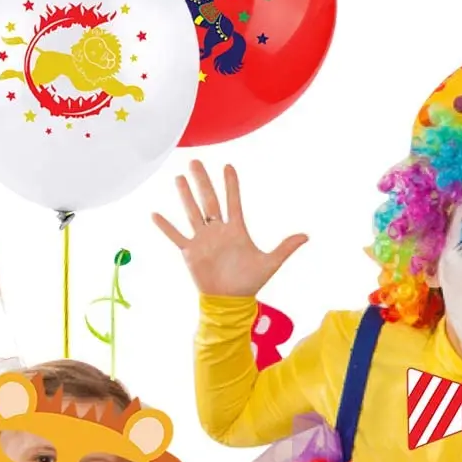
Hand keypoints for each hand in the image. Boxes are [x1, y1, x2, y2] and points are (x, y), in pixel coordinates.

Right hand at [153, 161, 307, 297]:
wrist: (230, 300)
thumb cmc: (250, 281)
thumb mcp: (270, 263)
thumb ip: (286, 248)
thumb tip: (306, 236)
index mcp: (236, 230)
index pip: (233, 201)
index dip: (231, 185)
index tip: (228, 166)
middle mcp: (218, 231)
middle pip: (209, 200)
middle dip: (203, 181)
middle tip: (196, 161)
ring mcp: (203, 240)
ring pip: (192, 213)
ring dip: (185, 196)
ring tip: (179, 178)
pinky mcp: (190, 252)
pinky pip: (176, 236)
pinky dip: (166, 227)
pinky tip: (155, 214)